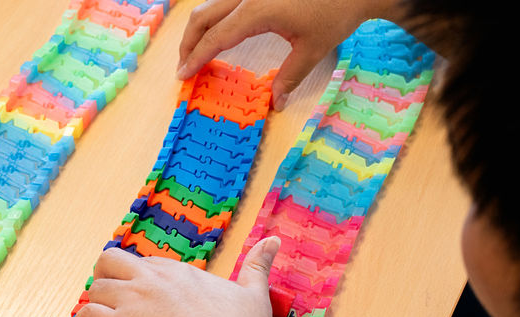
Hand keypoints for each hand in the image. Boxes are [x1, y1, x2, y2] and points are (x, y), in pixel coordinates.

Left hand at [73, 237, 280, 316]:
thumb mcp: (254, 295)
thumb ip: (258, 267)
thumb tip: (274, 241)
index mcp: (181, 274)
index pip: (148, 263)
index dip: (141, 276)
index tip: (142, 291)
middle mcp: (153, 282)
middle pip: (111, 261)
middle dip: (105, 274)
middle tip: (108, 293)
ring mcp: (133, 303)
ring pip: (96, 288)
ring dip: (94, 300)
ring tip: (98, 314)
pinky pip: (87, 315)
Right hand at [176, 0, 398, 109]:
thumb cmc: (336, 10)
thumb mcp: (312, 49)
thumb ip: (288, 77)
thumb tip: (275, 103)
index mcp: (256, 10)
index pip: (215, 38)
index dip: (195, 58)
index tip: (183, 76)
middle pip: (202, 17)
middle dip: (189, 43)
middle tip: (185, 67)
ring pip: (210, 6)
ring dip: (199, 29)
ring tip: (197, 53)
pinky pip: (225, 2)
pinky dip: (214, 19)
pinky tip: (219, 33)